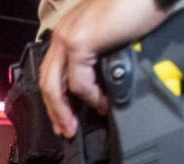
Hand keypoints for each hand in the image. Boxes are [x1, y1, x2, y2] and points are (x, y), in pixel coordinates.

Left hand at [39, 0, 166, 135]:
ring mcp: (68, 37)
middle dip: (55, 112)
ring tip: (75, 126)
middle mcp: (62, 34)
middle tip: (65, 131)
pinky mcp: (80, 42)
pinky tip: (101, 104)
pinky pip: (79, 82)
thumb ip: (97, 58)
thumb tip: (99, 88)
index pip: (51, 73)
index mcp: (67, 32)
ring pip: (55, 86)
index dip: (54, 100)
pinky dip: (89, 97)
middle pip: (47, 82)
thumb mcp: (109, 38)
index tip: (63, 120)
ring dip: (64, 111)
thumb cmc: (136, 9)